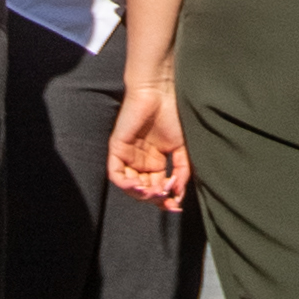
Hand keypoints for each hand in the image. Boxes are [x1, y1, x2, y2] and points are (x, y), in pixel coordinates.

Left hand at [108, 76, 191, 206]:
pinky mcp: (117, 148)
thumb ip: (181, 172)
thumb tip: (178, 195)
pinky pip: (116, 174)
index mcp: (155, 161)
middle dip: (155, 199)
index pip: (157, 188)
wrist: (160, 92)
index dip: (165, 200)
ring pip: (130, 186)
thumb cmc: (173, 114)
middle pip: (144, 190)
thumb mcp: (182, 149)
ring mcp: (128, 156)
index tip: (176, 206)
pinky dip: (126, 185)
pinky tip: (140, 186)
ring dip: (142, 195)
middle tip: (166, 198)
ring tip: (155, 193)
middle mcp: (140, 161)